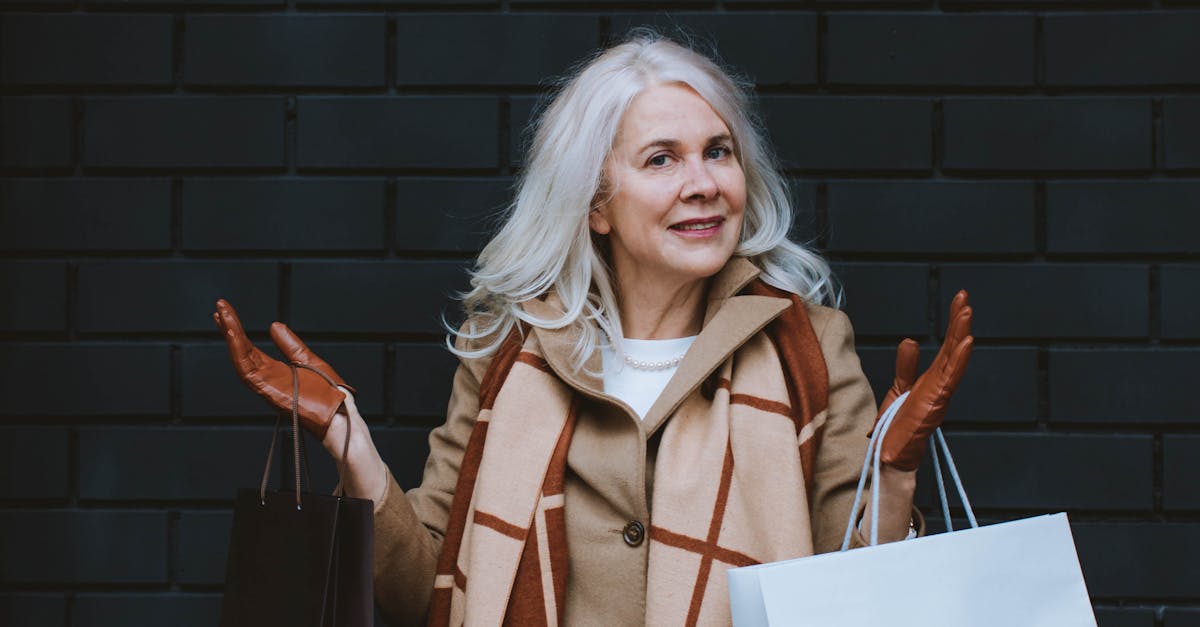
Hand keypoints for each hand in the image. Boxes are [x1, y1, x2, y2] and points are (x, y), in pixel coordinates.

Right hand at [212, 299, 354, 438]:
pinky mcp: (267, 390)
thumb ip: (290, 345)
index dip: (237, 330)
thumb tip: (274, 326)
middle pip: (241, 350)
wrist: (338, 413)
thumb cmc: (328, 394)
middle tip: (219, 306)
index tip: (226, 312)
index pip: (249, 348)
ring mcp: (264, 384)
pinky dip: (238, 351)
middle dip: (229, 328)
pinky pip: (247, 369)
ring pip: (240, 357)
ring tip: (222, 314)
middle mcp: (265, 378)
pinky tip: (233, 333)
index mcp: (274, 371)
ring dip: (230, 335)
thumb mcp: (308, 360)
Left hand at [873, 290, 973, 470]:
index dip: (953, 323)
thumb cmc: (897, 426)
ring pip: (954, 359)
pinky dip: (958, 360)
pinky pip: (950, 378)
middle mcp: (941, 384)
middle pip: (953, 347)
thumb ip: (906, 364)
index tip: (960, 300)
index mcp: (934, 378)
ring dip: (961, 335)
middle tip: (964, 296)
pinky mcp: (935, 403)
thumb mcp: (899, 387)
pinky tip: (966, 342)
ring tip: (966, 311)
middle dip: (959, 321)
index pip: (947, 345)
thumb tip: (910, 340)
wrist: (891, 455)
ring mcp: (940, 393)